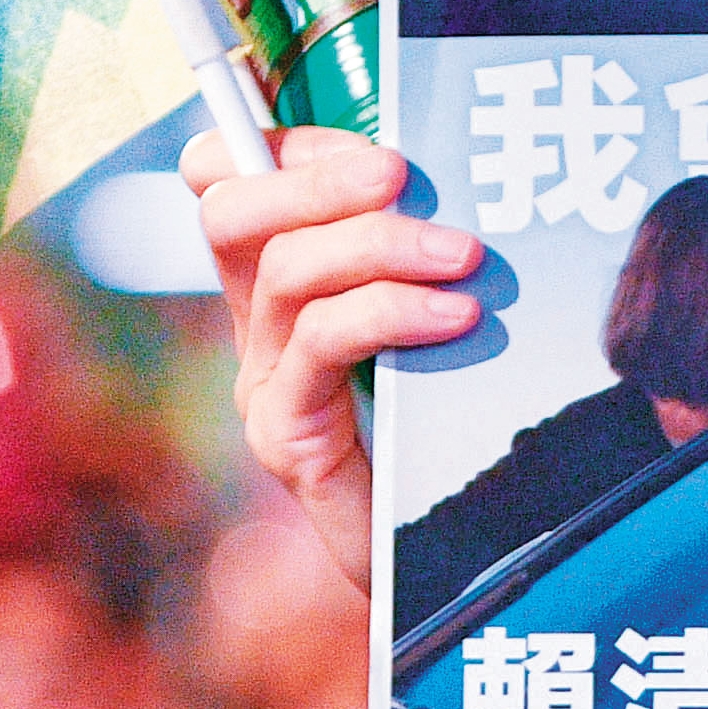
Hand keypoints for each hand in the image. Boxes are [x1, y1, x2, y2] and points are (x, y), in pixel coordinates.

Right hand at [184, 126, 485, 597]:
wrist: (456, 567)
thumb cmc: (459, 435)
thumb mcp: (446, 320)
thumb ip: (435, 251)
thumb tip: (479, 166)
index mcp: (284, 285)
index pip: (228, 181)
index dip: (281, 143)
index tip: (369, 141)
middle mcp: (259, 329)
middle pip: (232, 212)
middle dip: (318, 176)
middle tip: (404, 174)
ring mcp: (264, 385)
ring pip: (284, 271)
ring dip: (378, 244)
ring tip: (464, 257)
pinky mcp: (289, 439)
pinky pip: (320, 346)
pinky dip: (390, 313)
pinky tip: (455, 317)